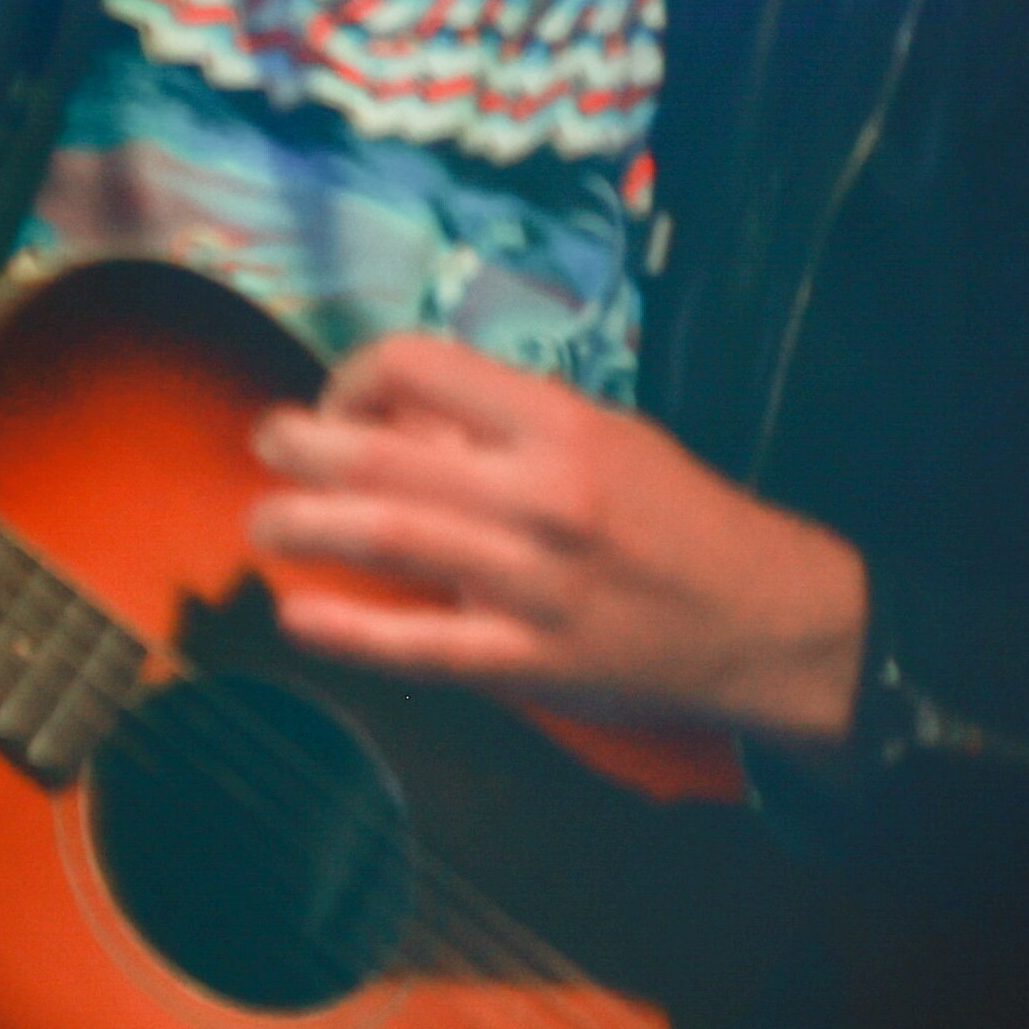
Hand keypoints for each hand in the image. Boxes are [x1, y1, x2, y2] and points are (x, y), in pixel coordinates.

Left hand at [248, 333, 869, 744]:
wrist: (766, 619)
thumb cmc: (677, 516)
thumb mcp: (605, 435)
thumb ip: (500, 426)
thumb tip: (389, 418)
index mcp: (559, 424)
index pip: (418, 365)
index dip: (354, 376)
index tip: (339, 402)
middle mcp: (542, 495)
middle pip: (382, 456)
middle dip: (300, 445)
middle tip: (266, 442)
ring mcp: (535, 584)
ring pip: (387, 539)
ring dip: (302, 524)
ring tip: (262, 519)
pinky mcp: (533, 663)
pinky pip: (422, 647)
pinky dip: (350, 631)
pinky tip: (298, 614)